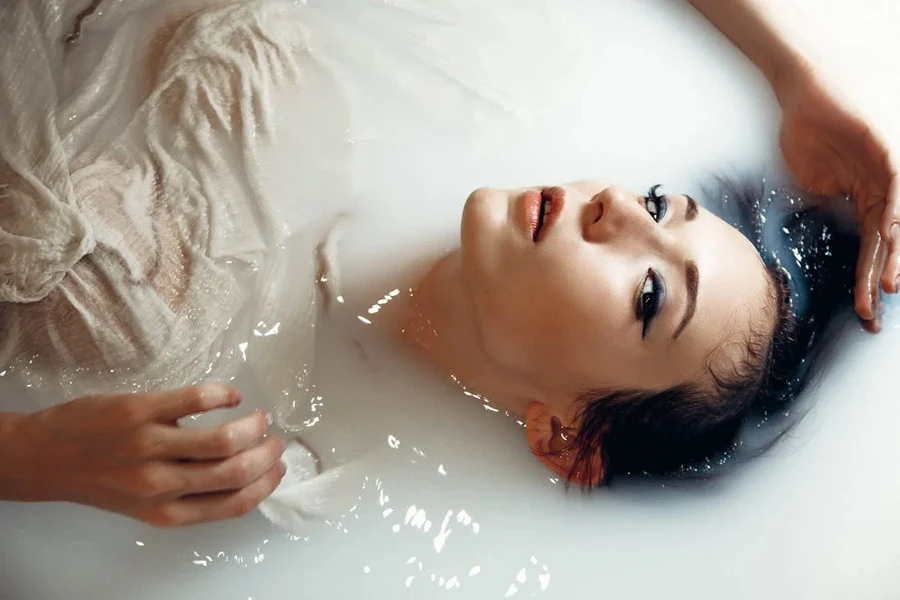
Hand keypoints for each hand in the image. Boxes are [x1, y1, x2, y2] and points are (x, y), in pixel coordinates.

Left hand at [0, 384, 286, 525]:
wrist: (44, 458)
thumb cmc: (99, 478)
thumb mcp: (145, 503)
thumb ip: (188, 494)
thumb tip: (240, 474)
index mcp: (166, 512)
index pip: (234, 504)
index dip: (266, 484)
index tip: (278, 467)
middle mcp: (161, 484)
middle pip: (236, 471)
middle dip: (267, 453)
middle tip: (274, 438)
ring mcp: (150, 446)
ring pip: (224, 439)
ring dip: (254, 425)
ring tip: (259, 416)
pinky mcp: (139, 411)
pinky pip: (197, 399)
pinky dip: (224, 394)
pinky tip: (229, 395)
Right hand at [777, 66, 899, 331]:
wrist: (804, 88)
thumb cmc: (807, 128)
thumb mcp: (813, 180)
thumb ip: (825, 207)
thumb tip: (823, 233)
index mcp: (867, 199)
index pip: (872, 248)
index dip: (868, 280)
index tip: (864, 312)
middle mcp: (884, 189)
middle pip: (888, 242)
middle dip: (883, 278)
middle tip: (877, 313)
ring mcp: (888, 168)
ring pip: (898, 219)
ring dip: (894, 254)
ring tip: (890, 285)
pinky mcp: (887, 147)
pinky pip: (896, 185)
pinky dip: (895, 213)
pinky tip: (890, 236)